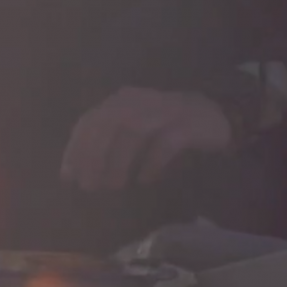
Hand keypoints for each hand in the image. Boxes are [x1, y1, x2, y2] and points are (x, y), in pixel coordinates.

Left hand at [60, 87, 232, 191]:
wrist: (217, 115)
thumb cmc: (165, 125)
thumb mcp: (133, 127)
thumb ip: (107, 142)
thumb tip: (79, 171)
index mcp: (120, 100)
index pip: (89, 121)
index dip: (76, 149)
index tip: (68, 177)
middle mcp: (138, 100)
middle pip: (107, 125)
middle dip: (94, 157)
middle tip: (89, 186)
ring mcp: (164, 109)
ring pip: (133, 132)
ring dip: (119, 161)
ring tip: (114, 186)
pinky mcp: (188, 124)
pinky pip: (165, 143)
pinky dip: (151, 162)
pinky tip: (145, 180)